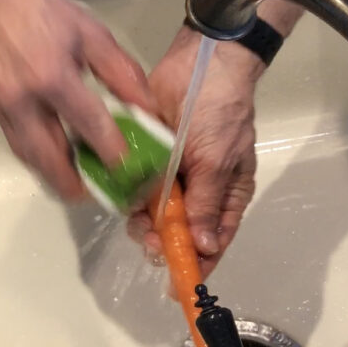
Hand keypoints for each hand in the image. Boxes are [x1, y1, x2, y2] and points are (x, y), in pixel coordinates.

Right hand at [0, 0, 154, 199]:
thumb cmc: (45, 11)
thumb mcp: (92, 35)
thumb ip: (121, 74)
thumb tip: (145, 108)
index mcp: (53, 77)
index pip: (88, 126)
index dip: (111, 152)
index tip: (130, 170)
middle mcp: (24, 100)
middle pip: (51, 159)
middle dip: (77, 183)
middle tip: (103, 191)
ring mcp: (4, 108)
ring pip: (32, 159)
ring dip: (57, 176)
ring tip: (83, 182)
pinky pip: (19, 146)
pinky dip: (41, 159)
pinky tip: (60, 158)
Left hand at [129, 26, 262, 275]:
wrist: (200, 59)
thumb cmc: (219, 110)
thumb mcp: (217, 160)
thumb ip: (206, 203)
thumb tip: (206, 246)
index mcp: (224, 194)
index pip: (212, 241)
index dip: (196, 265)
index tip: (178, 287)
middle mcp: (198, 190)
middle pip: (178, 232)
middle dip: (163, 242)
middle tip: (148, 241)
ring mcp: (172, 174)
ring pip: (153, 213)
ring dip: (143, 221)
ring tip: (136, 218)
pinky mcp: (149, 156)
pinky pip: (137, 185)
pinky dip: (130, 196)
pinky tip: (122, 199)